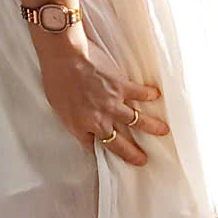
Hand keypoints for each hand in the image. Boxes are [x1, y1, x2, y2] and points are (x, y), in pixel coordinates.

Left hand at [35, 31, 166, 165]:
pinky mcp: (121, 86)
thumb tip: (76, 122)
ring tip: (163, 131)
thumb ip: (70, 117)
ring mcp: (112, 104)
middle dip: (132, 154)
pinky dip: (149, 94)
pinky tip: (156, 95)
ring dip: (152, 127)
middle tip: (143, 160)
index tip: (108, 154)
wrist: (64, 57)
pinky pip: (140, 93)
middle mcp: (99, 119)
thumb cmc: (55, 77)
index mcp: (80, 126)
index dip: (101, 150)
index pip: (93, 145)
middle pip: (119, 143)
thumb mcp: (57, 106)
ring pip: (137, 121)